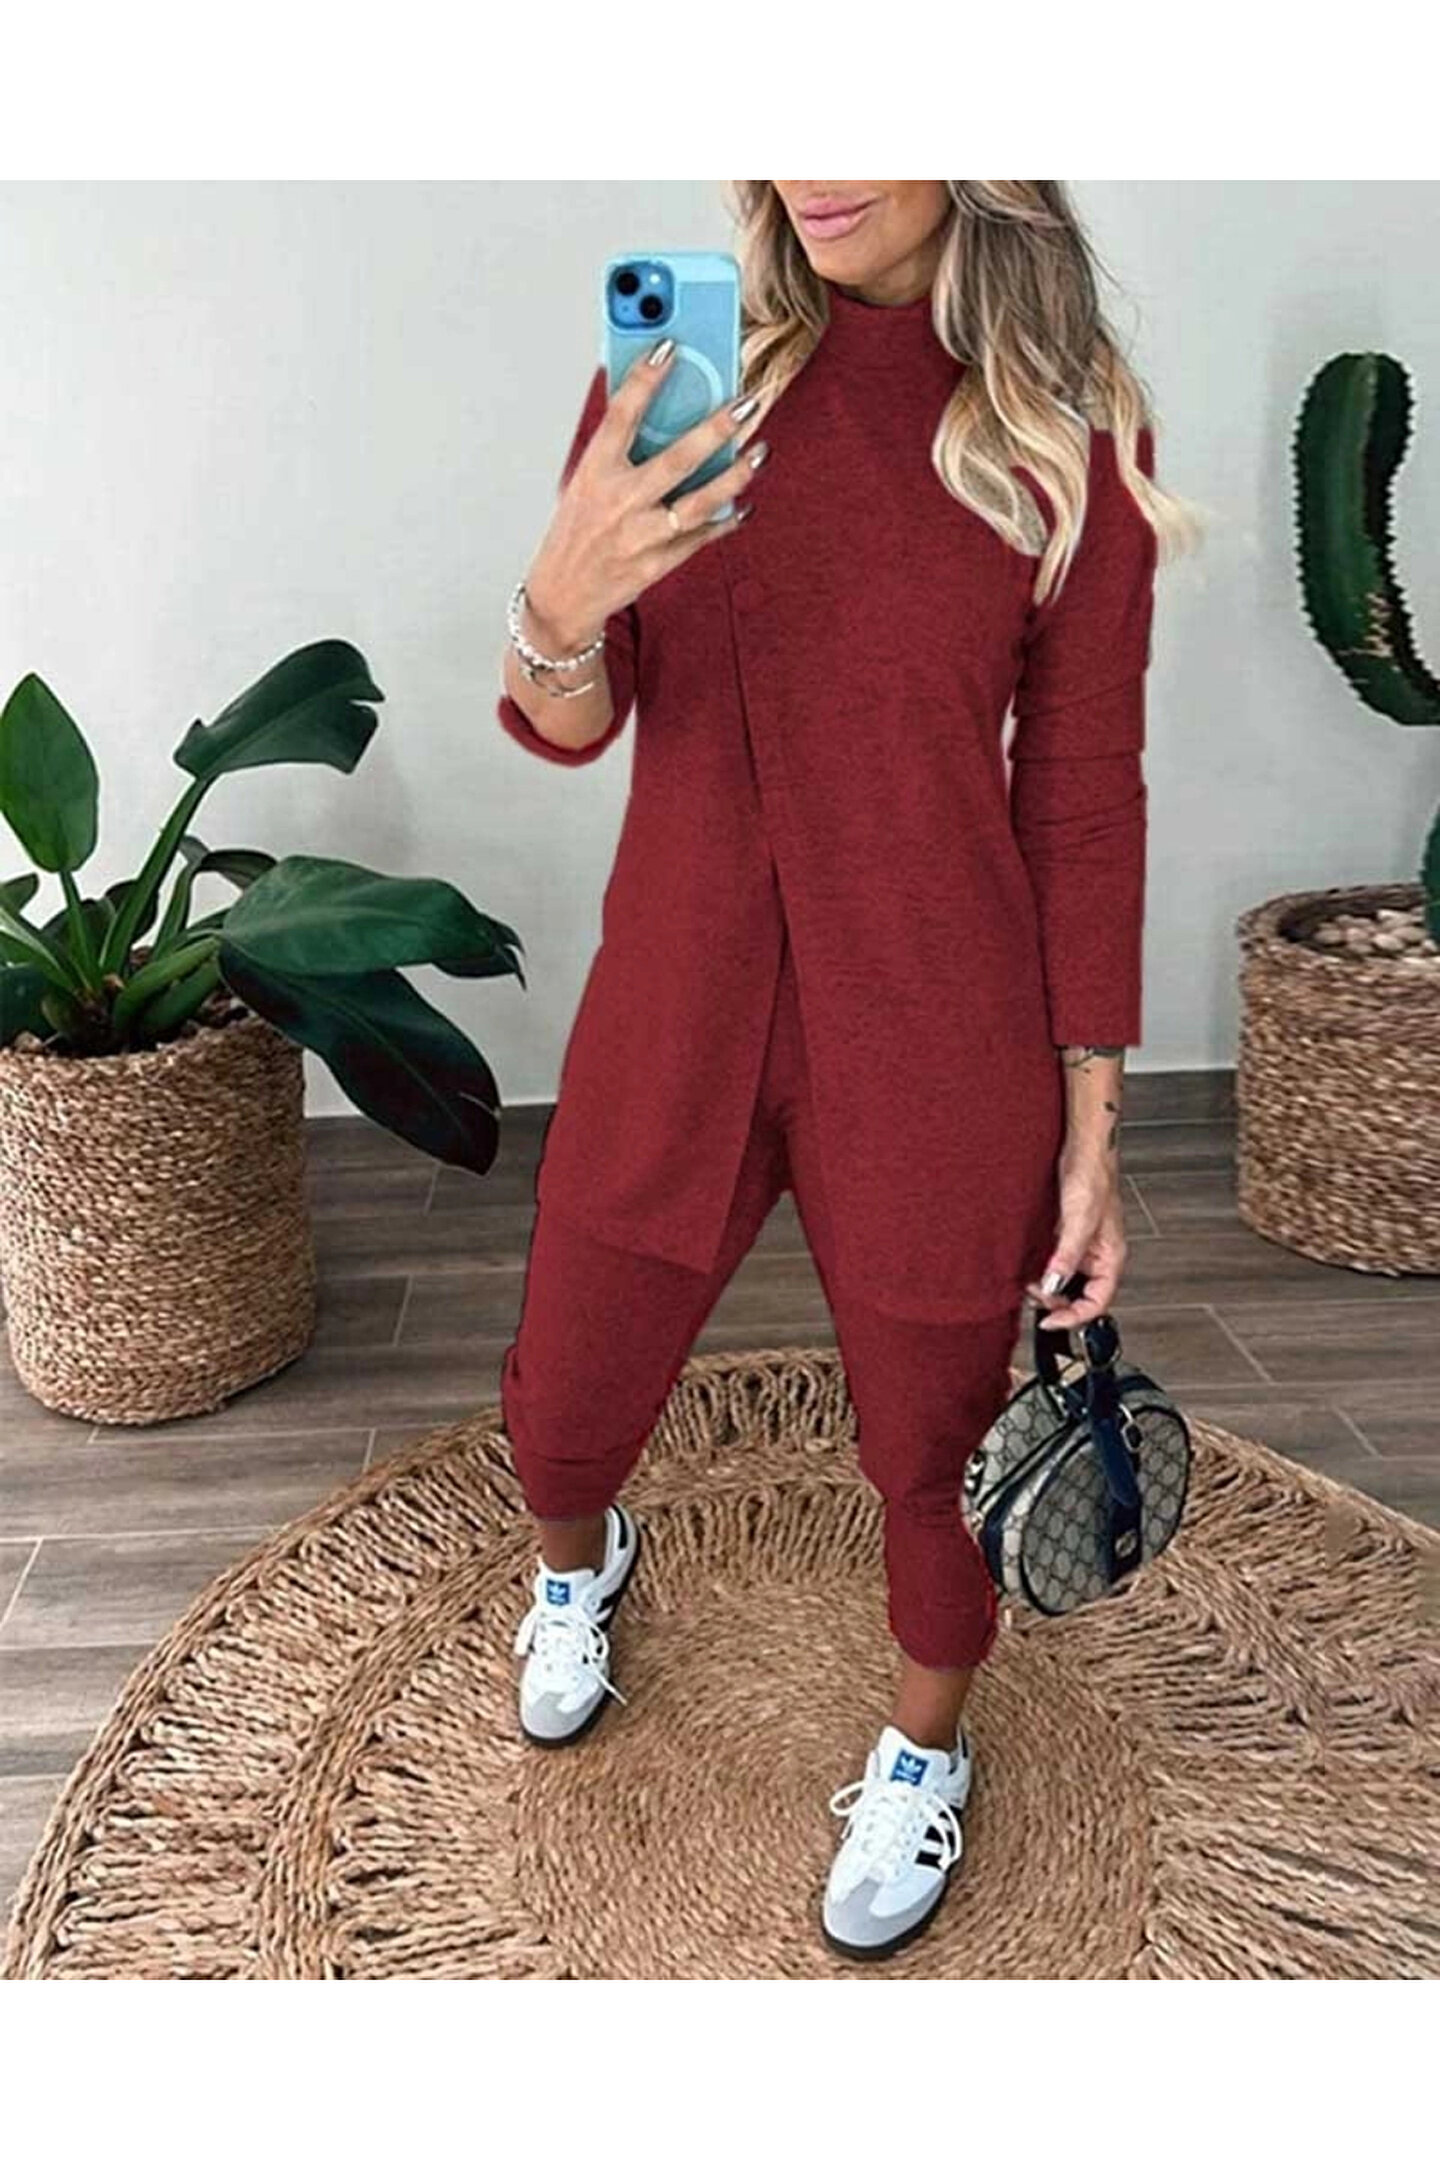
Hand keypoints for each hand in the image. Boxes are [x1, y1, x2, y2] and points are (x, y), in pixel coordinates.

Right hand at [524, 345, 769, 649]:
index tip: (670, 345)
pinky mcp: (657, 564)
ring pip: (699, 503)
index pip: (621, 415)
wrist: (562, 596)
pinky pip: (701, 537)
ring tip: (760, 453)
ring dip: (735, 476)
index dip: (645, 377)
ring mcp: (640, 536)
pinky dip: (726, 520)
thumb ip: (621, 453)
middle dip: (716, 428)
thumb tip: (671, 416)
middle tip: (747, 403)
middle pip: (676, 459)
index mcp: (594, 472)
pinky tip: (744, 505)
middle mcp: (618, 502)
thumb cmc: (577, 531)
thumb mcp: (586, 484)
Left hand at [1025, 1150, 1128, 1331]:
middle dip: (1057, 1301)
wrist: (1082, 1148)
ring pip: (1065, 1279)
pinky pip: (1054, 1260)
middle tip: (1034, 1296)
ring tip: (1029, 1281)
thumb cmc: (1093, 1176)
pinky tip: (1028, 1263)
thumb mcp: (1079, 1220)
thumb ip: (1067, 1255)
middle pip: (1080, 1295)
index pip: (1097, 1302)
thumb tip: (1054, 1284)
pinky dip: (1041, 1267)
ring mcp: (1081, 1245)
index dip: (1074, 1317)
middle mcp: (1097, 1255)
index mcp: (1110, 1257)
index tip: (1050, 1321)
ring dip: (1046, 1285)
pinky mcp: (1066, 1234)